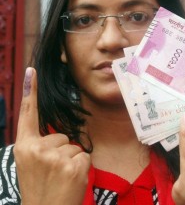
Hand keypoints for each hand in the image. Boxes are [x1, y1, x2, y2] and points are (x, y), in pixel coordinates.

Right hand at [13, 67, 90, 204]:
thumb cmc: (40, 189)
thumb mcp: (30, 165)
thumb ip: (39, 146)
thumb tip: (57, 136)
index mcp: (24, 147)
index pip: (28, 114)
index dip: (29, 91)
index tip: (31, 71)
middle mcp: (37, 148)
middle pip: (61, 135)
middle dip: (61, 151)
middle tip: (53, 173)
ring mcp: (56, 157)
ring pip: (74, 146)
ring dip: (71, 161)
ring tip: (60, 178)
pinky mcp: (73, 165)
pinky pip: (84, 155)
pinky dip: (81, 167)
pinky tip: (70, 181)